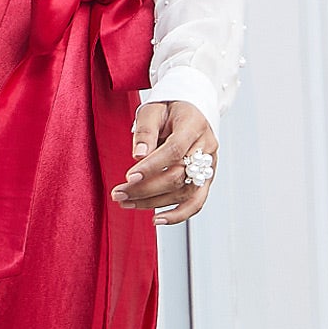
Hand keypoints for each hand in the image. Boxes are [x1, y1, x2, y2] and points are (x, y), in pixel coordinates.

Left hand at [110, 101, 218, 225]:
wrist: (190, 109)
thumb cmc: (169, 108)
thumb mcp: (152, 109)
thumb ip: (146, 130)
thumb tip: (138, 156)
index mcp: (194, 125)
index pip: (174, 150)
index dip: (152, 167)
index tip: (129, 177)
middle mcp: (206, 146)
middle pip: (178, 175)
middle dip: (146, 188)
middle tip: (118, 193)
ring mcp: (209, 165)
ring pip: (184, 192)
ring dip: (154, 202)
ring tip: (126, 202)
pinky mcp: (206, 179)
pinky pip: (197, 202)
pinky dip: (178, 214)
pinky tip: (157, 220)